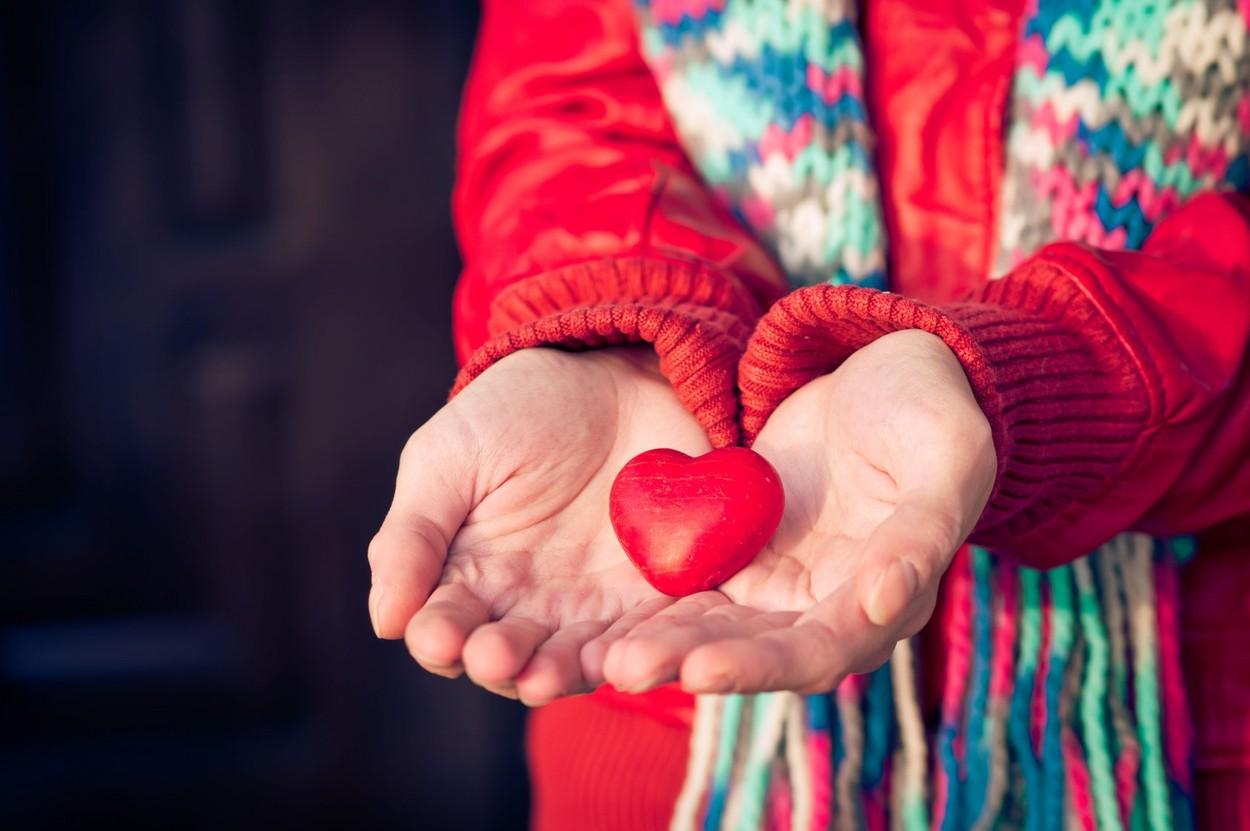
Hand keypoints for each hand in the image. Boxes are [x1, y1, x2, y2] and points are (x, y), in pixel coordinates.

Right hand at [367, 347, 710, 704]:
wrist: (618, 373)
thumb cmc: (518, 411)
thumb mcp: (449, 458)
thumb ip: (412, 536)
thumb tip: (385, 621)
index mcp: (470, 579)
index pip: (446, 627)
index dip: (440, 637)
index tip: (438, 637)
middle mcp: (530, 607)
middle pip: (509, 657)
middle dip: (499, 662)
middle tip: (495, 657)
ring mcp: (595, 607)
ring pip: (573, 662)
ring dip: (558, 675)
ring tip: (545, 676)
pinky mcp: (657, 596)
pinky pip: (648, 637)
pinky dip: (637, 655)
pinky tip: (624, 660)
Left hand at [601, 330, 996, 693]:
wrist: (888, 370)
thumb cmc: (932, 412)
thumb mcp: (946, 458)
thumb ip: (920, 533)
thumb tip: (884, 603)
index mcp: (887, 601)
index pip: (820, 651)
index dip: (762, 664)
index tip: (700, 671)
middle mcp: (825, 607)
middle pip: (754, 650)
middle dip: (690, 662)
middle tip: (624, 668)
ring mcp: (778, 581)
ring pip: (713, 624)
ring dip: (662, 641)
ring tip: (601, 657)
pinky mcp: (740, 548)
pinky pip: (690, 579)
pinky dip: (652, 597)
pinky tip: (601, 610)